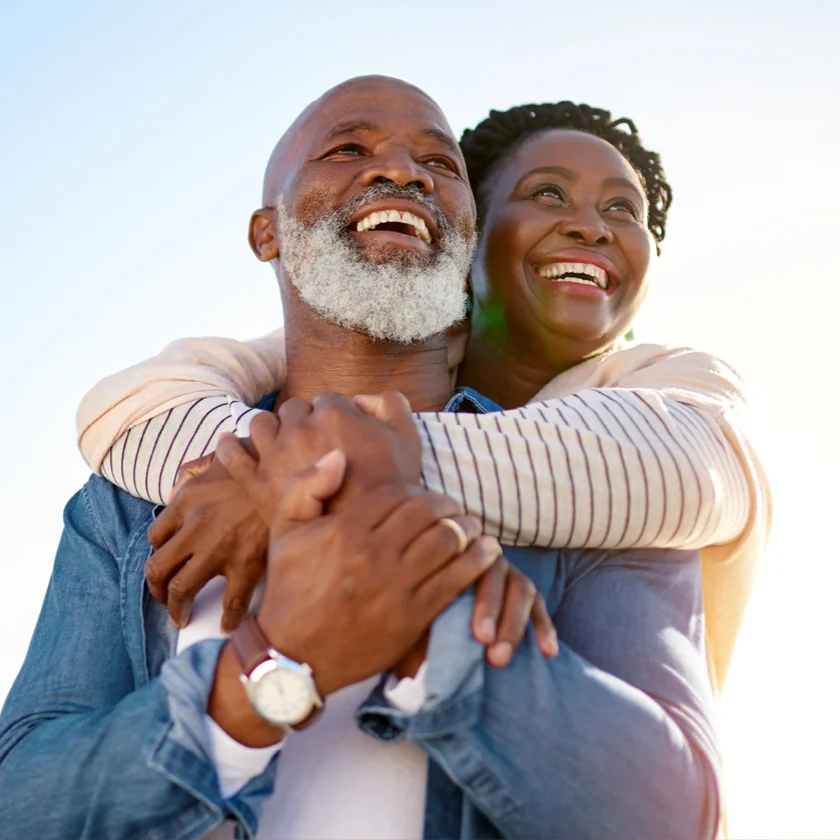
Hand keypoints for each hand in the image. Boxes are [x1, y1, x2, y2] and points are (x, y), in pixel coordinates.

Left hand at [146, 456, 267, 630]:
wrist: (293, 472)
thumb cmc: (260, 462)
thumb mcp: (217, 458)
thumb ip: (191, 471)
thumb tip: (176, 488)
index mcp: (186, 501)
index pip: (156, 536)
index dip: (158, 552)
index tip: (166, 562)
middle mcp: (194, 528)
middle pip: (159, 568)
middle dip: (157, 588)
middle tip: (165, 597)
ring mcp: (218, 550)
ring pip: (181, 589)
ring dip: (176, 608)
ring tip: (181, 617)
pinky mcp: (246, 565)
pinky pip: (231, 601)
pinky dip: (227, 617)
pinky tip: (227, 625)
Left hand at [215, 391, 420, 523]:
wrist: (365, 535)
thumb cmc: (390, 487)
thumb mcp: (408, 438)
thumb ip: (391, 404)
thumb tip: (363, 398)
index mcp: (333, 413)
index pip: (329, 399)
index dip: (336, 413)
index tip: (340, 430)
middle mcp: (299, 427)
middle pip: (294, 409)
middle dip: (302, 420)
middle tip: (313, 439)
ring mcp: (274, 454)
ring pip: (262, 423)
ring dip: (271, 427)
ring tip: (279, 439)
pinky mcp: (256, 483)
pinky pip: (233, 455)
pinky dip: (229, 445)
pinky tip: (230, 441)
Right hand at [253, 467, 499, 697]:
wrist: (291, 656)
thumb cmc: (290, 589)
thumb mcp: (285, 531)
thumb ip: (307, 486)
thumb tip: (339, 456)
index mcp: (345, 529)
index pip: (397, 493)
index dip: (417, 490)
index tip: (424, 497)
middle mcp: (373, 553)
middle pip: (427, 512)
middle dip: (447, 505)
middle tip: (454, 508)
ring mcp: (395, 586)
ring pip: (447, 541)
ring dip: (467, 529)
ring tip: (472, 527)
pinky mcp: (412, 616)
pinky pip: (455, 580)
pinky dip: (477, 562)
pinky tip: (487, 552)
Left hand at [393, 552, 558, 677]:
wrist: (442, 618)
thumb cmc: (418, 620)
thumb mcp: (413, 622)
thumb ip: (416, 629)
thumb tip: (417, 662)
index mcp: (452, 558)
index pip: (467, 567)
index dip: (480, 602)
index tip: (479, 637)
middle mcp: (481, 559)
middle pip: (496, 575)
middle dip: (496, 611)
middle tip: (488, 644)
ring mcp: (506, 572)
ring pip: (521, 587)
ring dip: (515, 623)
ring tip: (501, 658)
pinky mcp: (525, 592)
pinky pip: (538, 604)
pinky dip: (544, 626)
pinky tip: (549, 651)